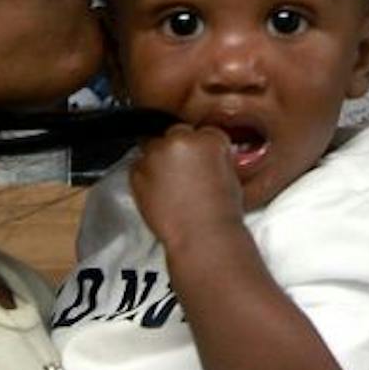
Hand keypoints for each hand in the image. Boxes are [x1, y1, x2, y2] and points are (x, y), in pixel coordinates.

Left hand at [129, 123, 244, 253]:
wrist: (202, 237)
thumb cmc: (219, 215)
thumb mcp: (230, 176)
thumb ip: (216, 157)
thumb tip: (205, 157)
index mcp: (210, 138)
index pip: (204, 132)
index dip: (202, 149)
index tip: (201, 162)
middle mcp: (182, 139)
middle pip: (178, 134)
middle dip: (181, 150)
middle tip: (185, 174)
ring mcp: (157, 153)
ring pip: (155, 147)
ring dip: (161, 160)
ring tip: (172, 186)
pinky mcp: (138, 170)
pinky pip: (139, 165)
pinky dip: (147, 176)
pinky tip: (161, 193)